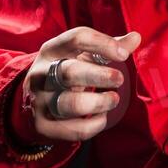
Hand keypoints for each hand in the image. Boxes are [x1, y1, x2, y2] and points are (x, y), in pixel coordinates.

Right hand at [20, 27, 140, 143]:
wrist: (31, 103)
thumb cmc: (66, 71)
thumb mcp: (81, 55)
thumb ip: (108, 47)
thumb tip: (136, 38)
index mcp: (52, 50)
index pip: (77, 38)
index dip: (103, 43)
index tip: (123, 54)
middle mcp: (41, 74)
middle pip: (70, 72)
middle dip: (100, 75)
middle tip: (119, 79)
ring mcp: (40, 101)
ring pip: (71, 104)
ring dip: (99, 102)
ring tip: (114, 99)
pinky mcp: (43, 126)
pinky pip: (74, 129)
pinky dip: (94, 125)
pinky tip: (102, 117)